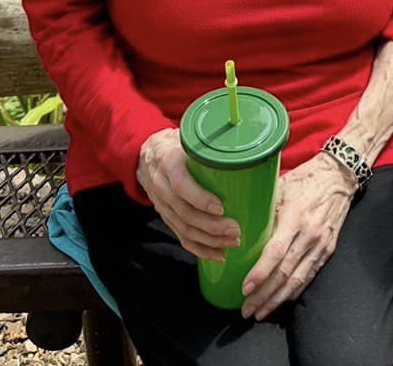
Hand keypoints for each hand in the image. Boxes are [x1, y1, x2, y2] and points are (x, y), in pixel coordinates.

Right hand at [137, 129, 240, 261]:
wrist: (146, 155)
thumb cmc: (176, 145)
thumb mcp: (187, 138)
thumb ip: (210, 145)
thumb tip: (246, 151)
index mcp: (168, 162)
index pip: (181, 185)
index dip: (200, 199)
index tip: (221, 207)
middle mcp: (162, 186)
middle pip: (185, 213)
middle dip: (212, 226)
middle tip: (236, 229)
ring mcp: (162, 204)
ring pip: (184, 228)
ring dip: (210, 240)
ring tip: (233, 242)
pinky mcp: (166, 216)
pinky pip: (181, 236)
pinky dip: (200, 249)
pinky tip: (218, 255)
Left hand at [239, 154, 355, 318]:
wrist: (339, 177)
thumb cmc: (305, 179)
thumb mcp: (281, 187)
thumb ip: (264, 209)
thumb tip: (237, 226)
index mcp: (296, 216)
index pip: (276, 252)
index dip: (260, 273)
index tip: (245, 288)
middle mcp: (310, 234)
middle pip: (285, 273)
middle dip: (264, 295)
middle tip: (246, 310)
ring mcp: (321, 244)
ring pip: (297, 280)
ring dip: (277, 299)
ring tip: (260, 312)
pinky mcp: (328, 250)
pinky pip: (309, 276)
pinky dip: (294, 291)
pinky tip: (281, 300)